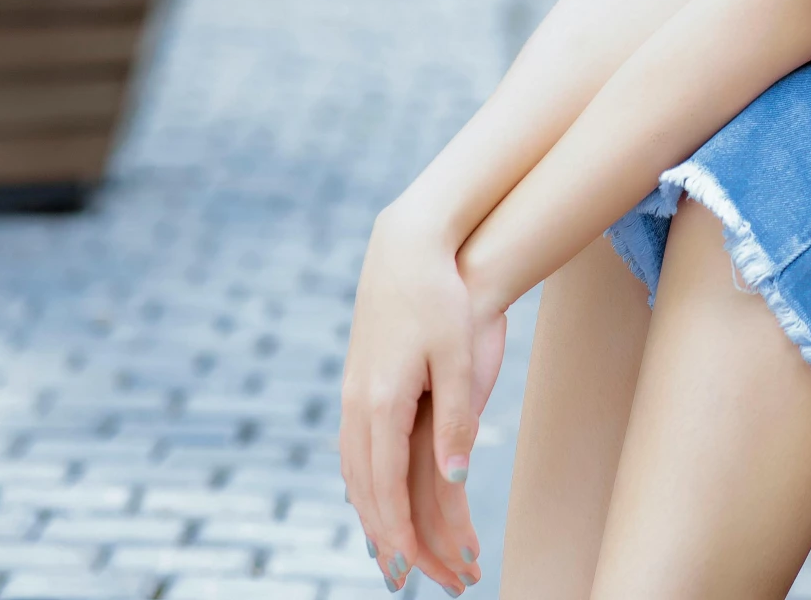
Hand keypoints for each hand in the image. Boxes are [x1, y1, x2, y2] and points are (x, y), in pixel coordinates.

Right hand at [340, 201, 508, 593]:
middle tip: (408, 579)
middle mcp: (357, 404)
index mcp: (381, 402)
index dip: (401, 534)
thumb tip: (456, 478)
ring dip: (371, 515)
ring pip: (353, 473)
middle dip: (388, 538)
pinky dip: (363, 484)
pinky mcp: (356, 383)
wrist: (406, 245)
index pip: (387, 488)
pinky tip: (373, 496)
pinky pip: (353, 450)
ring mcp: (352, 394)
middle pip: (365, 490)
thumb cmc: (440, 295)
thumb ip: (456, 419)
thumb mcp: (458, 355)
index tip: (415, 570)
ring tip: (390, 552)